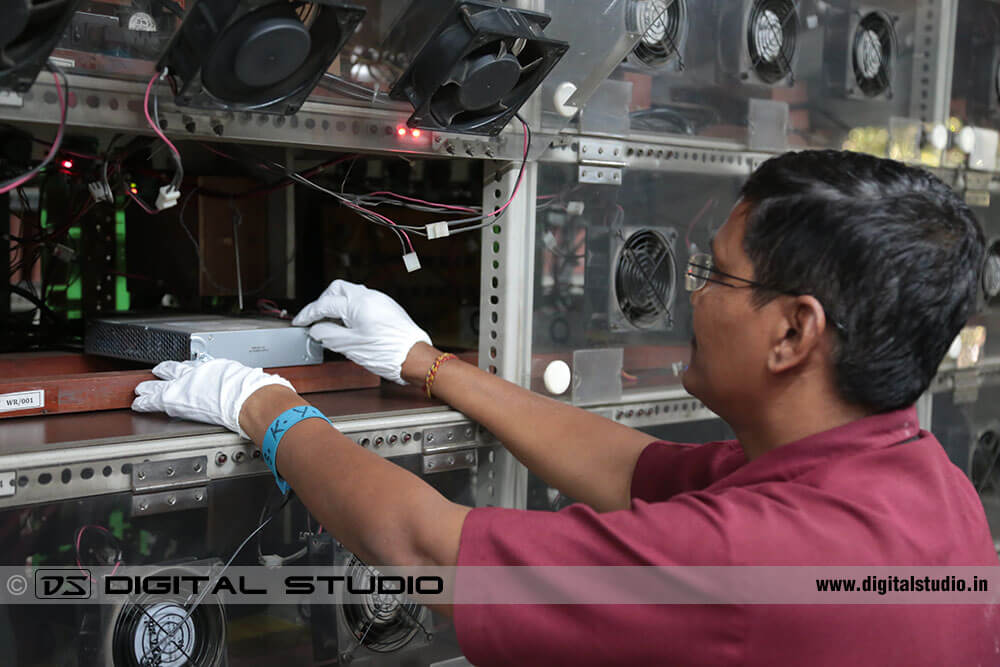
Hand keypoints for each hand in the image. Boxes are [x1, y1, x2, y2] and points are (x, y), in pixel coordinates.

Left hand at [131, 359, 294, 438]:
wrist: (248, 399)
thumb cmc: (253, 391)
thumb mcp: (248, 381)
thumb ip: (248, 386)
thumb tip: (265, 389)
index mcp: (214, 368)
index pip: (195, 366)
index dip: (186, 368)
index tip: (180, 368)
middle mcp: (197, 373)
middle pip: (174, 370)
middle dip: (163, 372)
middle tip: (156, 372)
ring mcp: (185, 384)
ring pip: (160, 383)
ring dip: (149, 387)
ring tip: (141, 389)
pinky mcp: (175, 398)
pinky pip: (154, 399)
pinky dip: (145, 400)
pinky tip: (138, 402)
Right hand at [292, 280, 430, 384]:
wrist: (414, 357)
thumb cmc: (388, 353)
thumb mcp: (349, 346)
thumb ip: (327, 334)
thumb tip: (316, 330)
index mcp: (358, 303)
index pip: (325, 304)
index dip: (308, 314)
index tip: (301, 322)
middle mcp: (370, 296)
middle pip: (337, 289)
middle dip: (323, 302)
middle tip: (316, 319)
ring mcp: (380, 300)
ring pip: (351, 294)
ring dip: (338, 306)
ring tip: (332, 325)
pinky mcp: (387, 307)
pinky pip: (363, 301)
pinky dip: (351, 310)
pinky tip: (349, 325)